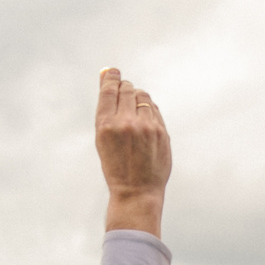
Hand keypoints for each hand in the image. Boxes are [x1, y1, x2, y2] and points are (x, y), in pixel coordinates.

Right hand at [96, 68, 170, 236]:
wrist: (136, 192)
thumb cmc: (117, 167)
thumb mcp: (103, 140)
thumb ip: (106, 110)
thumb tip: (108, 79)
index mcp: (105, 125)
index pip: (109, 90)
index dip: (111, 78)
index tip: (112, 72)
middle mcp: (125, 123)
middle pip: (126, 89)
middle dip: (124, 87)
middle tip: (123, 91)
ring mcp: (145, 127)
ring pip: (142, 96)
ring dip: (137, 97)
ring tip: (134, 108)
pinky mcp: (161, 131)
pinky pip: (154, 109)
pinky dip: (148, 109)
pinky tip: (144, 119)